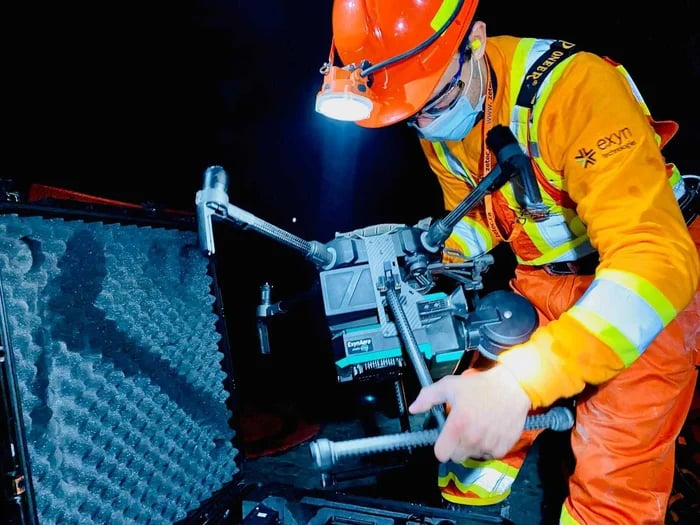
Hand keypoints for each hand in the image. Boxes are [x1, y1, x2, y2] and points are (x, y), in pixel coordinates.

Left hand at [408, 365, 530, 462]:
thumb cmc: (479, 386)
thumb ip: (427, 397)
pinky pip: (490, 455)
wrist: (511, 387)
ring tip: (478, 428)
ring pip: (474, 456)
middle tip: (463, 431)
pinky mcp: (503, 447)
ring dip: (473, 446)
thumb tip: (413, 409)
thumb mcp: (449, 386)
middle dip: (457, 446)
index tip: (445, 439)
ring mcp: (489, 444)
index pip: (441, 454)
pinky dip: (489, 447)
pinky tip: (490, 432)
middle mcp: (472, 438)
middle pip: (457, 457)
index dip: (441, 447)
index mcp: (457, 425)